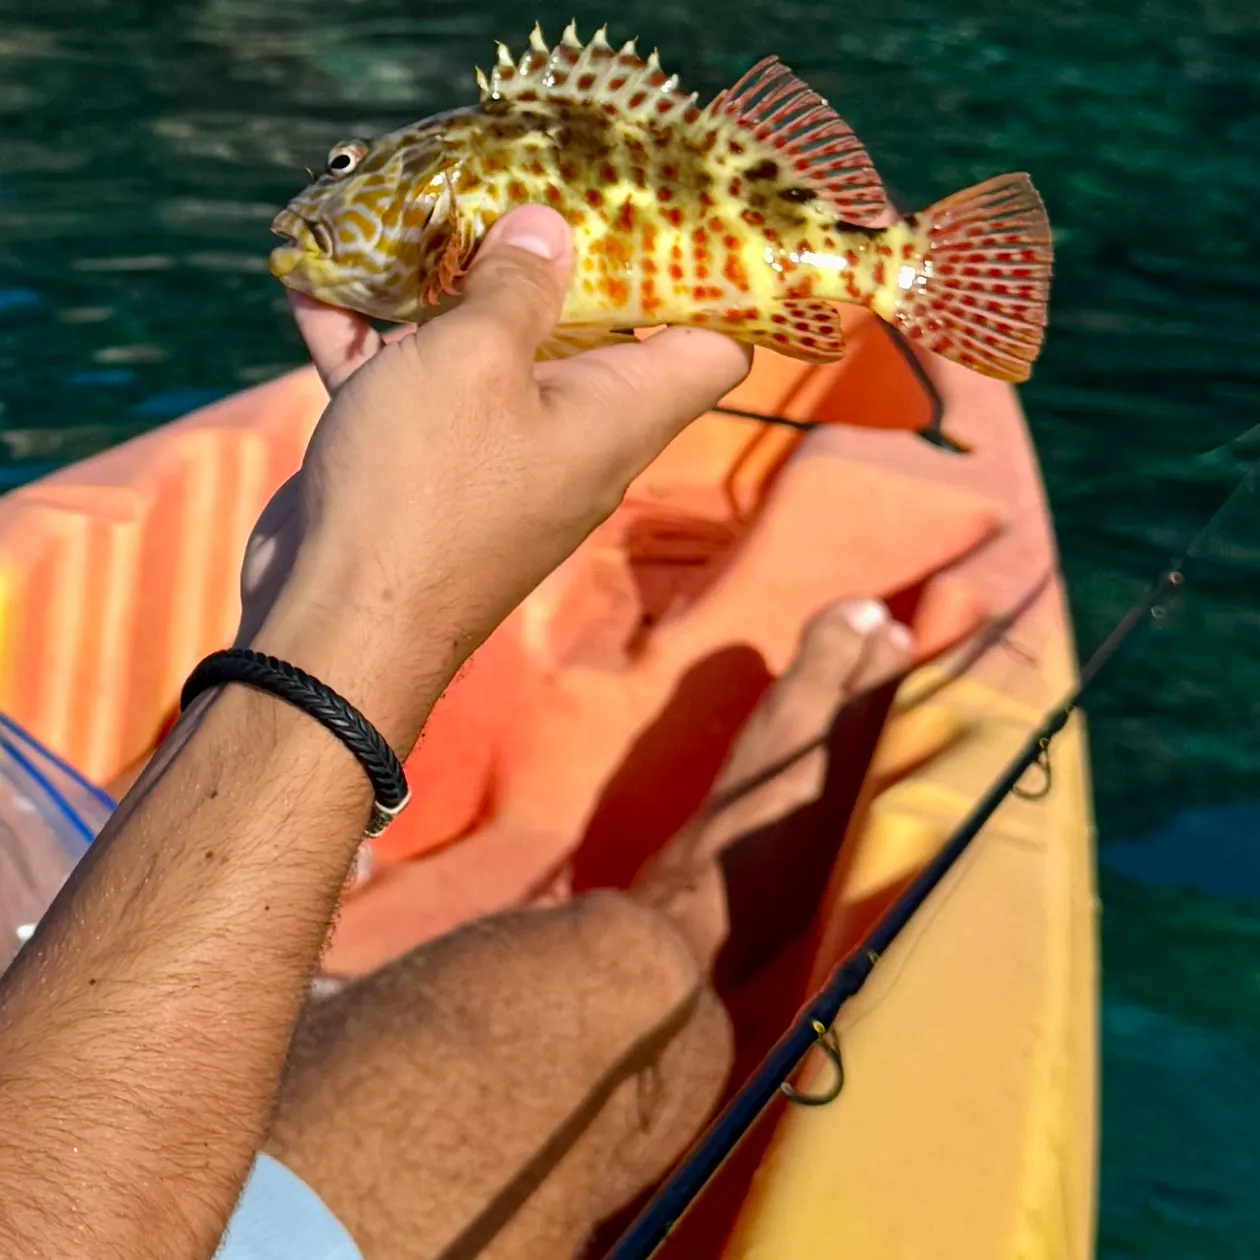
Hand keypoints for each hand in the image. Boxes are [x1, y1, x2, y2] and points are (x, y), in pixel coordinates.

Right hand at [241, 205, 752, 751]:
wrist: (335, 626)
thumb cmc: (426, 489)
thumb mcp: (475, 361)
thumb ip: (517, 285)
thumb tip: (551, 229)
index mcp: (620, 413)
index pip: (714, 347)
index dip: (711, 278)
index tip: (674, 211)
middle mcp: (573, 435)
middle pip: (591, 329)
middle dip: (553, 255)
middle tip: (522, 179)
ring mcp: (497, 454)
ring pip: (489, 350)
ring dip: (444, 288)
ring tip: (405, 208)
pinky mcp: (426, 468)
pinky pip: (412, 386)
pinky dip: (372, 339)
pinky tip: (317, 280)